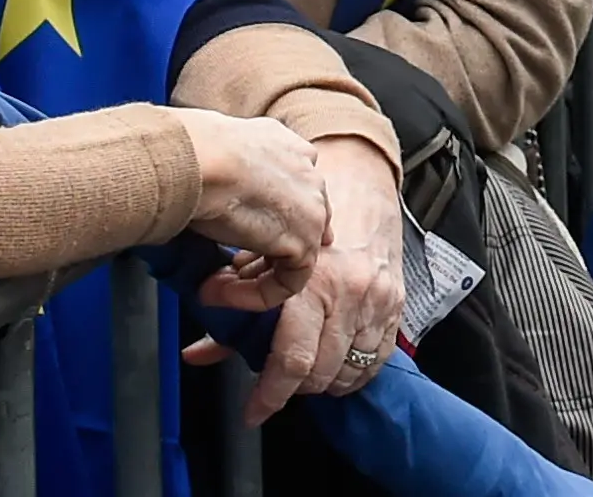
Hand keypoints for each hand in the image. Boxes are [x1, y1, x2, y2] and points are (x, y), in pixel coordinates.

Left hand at [185, 136, 407, 418]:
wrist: (359, 179)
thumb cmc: (302, 215)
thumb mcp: (261, 255)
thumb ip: (234, 305)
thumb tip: (196, 352)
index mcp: (312, 280)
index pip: (292, 358)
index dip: (269, 396)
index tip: (253, 413)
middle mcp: (349, 293)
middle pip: (321, 373)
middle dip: (293, 388)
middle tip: (275, 383)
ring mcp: (377, 300)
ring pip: (349, 372)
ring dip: (323, 382)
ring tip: (305, 370)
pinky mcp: (396, 304)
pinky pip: (377, 360)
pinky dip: (354, 372)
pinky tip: (336, 365)